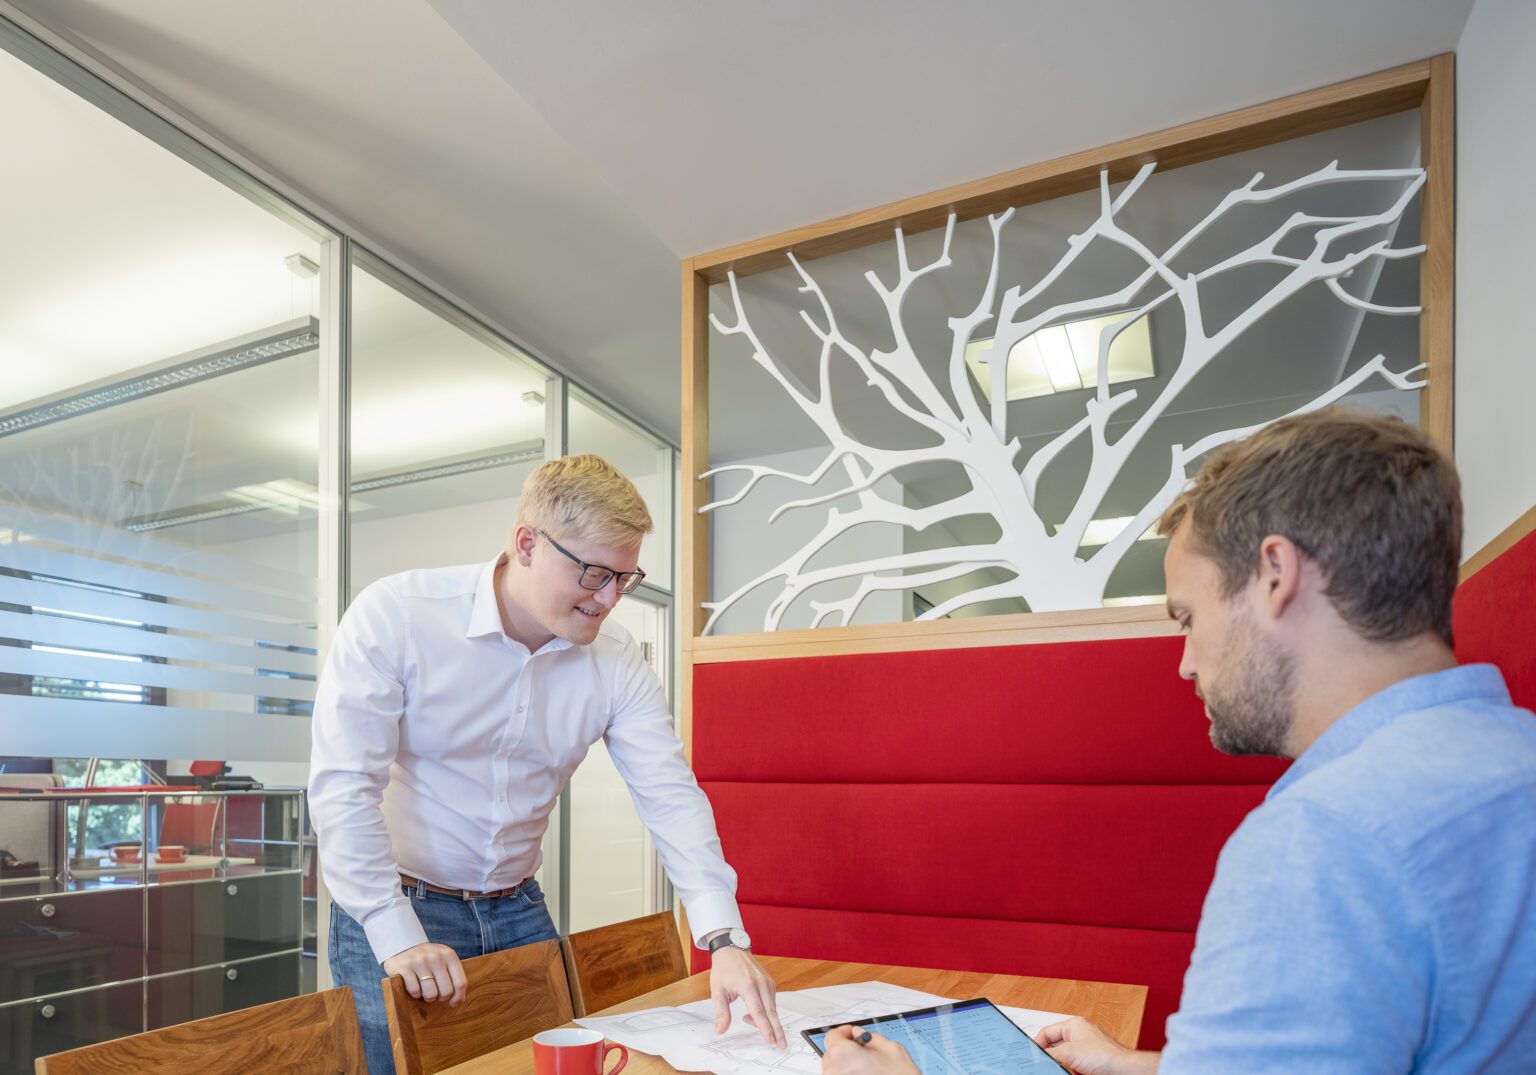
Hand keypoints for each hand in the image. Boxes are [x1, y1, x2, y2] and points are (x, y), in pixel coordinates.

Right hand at [382, 942, 466, 1005]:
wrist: (403, 945)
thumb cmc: (428, 958)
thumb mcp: (444, 959)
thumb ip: (453, 976)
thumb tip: (458, 1000)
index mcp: (449, 955)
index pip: (460, 983)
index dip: (458, 997)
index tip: (453, 1003)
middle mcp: (436, 957)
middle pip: (446, 992)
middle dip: (441, 998)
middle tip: (436, 994)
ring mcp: (419, 962)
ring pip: (430, 994)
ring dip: (428, 997)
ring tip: (425, 991)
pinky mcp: (405, 968)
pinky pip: (415, 991)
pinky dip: (415, 994)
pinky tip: (415, 986)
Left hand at [709, 946, 785, 1046]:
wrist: (732, 949)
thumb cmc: (724, 969)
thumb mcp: (717, 991)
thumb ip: (721, 1013)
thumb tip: (720, 1030)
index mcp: (747, 985)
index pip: (758, 1011)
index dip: (765, 1028)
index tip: (771, 1040)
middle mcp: (761, 983)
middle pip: (771, 1012)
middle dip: (777, 1030)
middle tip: (782, 1045)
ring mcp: (767, 982)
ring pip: (772, 1008)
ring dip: (768, 1022)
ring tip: (752, 1024)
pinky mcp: (770, 982)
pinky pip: (771, 1002)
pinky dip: (766, 1012)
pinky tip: (754, 1014)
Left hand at [820, 1026, 918, 1074]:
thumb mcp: (891, 1049)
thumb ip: (871, 1038)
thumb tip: (859, 1034)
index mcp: (844, 1055)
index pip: (832, 1036)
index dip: (844, 1032)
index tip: (852, 1034)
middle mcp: (835, 1072)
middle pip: (832, 1054)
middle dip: (845, 1051)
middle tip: (863, 1052)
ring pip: (835, 1070)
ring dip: (846, 1067)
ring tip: (866, 1069)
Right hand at [1035, 1017, 1159, 1074]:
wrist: (1123, 1071)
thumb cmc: (1105, 1056)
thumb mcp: (1069, 1053)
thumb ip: (1051, 1053)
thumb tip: (1039, 1057)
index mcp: (1073, 1025)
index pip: (1047, 1032)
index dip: (1038, 1044)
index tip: (1033, 1057)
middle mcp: (1080, 1035)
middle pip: (1056, 1048)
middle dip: (1055, 1059)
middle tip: (1054, 1066)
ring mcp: (1086, 1049)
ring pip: (1066, 1060)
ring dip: (1065, 1067)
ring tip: (1070, 1070)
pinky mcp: (1092, 1062)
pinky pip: (1075, 1067)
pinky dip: (1073, 1071)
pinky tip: (1076, 1073)